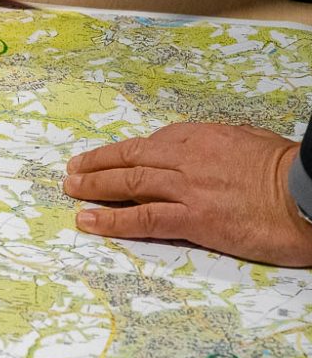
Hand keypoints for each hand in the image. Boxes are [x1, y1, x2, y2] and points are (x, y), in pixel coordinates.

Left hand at [62, 123, 311, 266]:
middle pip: (130, 159)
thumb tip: (202, 150)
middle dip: (96, 165)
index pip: (151, 143)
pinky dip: (112, 219)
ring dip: (93, 187)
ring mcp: (188, 188)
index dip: (123, 153)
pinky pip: (144, 218)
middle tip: (72, 172)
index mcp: (202, 137)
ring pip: (128, 184)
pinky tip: (89, 220)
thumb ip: (220, 144)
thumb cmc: (289, 170)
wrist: (311, 192)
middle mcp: (187, 159)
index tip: (105, 159)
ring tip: (70, 191)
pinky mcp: (195, 219)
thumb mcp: (250, 142)